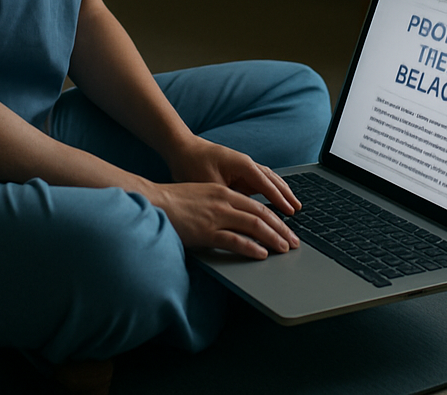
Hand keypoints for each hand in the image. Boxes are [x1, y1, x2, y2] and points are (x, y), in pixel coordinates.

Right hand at [144, 180, 300, 259]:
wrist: (153, 201)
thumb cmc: (174, 201)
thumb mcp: (202, 196)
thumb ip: (219, 205)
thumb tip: (234, 218)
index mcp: (222, 192)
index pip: (256, 205)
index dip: (274, 217)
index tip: (286, 227)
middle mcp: (223, 201)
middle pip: (260, 214)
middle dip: (280, 228)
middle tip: (294, 241)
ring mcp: (216, 216)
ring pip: (253, 226)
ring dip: (272, 238)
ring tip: (284, 248)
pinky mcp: (206, 231)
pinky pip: (235, 240)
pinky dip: (251, 247)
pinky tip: (262, 254)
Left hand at [166, 135, 301, 216]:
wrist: (181, 148)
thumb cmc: (192, 164)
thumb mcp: (210, 185)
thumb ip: (229, 198)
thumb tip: (243, 213)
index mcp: (243, 165)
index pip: (267, 184)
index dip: (279, 199)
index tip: (291, 211)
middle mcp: (247, 164)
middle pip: (273, 180)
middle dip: (286, 195)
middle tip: (300, 210)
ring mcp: (243, 167)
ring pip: (268, 179)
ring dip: (281, 191)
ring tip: (293, 204)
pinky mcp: (238, 171)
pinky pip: (259, 182)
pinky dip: (270, 190)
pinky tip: (274, 198)